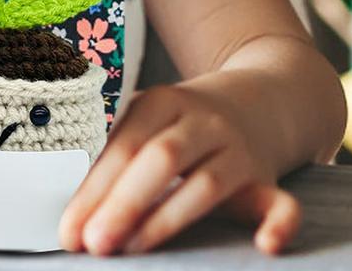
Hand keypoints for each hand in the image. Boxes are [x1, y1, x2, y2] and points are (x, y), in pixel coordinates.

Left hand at [58, 81, 302, 255]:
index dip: (94, 188)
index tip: (70, 228)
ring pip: (206, 184)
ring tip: (132, 249)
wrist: (254, 103)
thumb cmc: (181, 124)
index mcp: (161, 102)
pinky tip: (266, 245)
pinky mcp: (268, 179)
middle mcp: (201, 122)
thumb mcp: (149, 121)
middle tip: (93, 242)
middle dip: (123, 203)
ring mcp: (237, 150)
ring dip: (166, 219)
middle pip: (160, 159)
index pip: (123, 146)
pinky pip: (282, 202)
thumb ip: (118, 155)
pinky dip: (279, 224)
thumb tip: (76, 210)